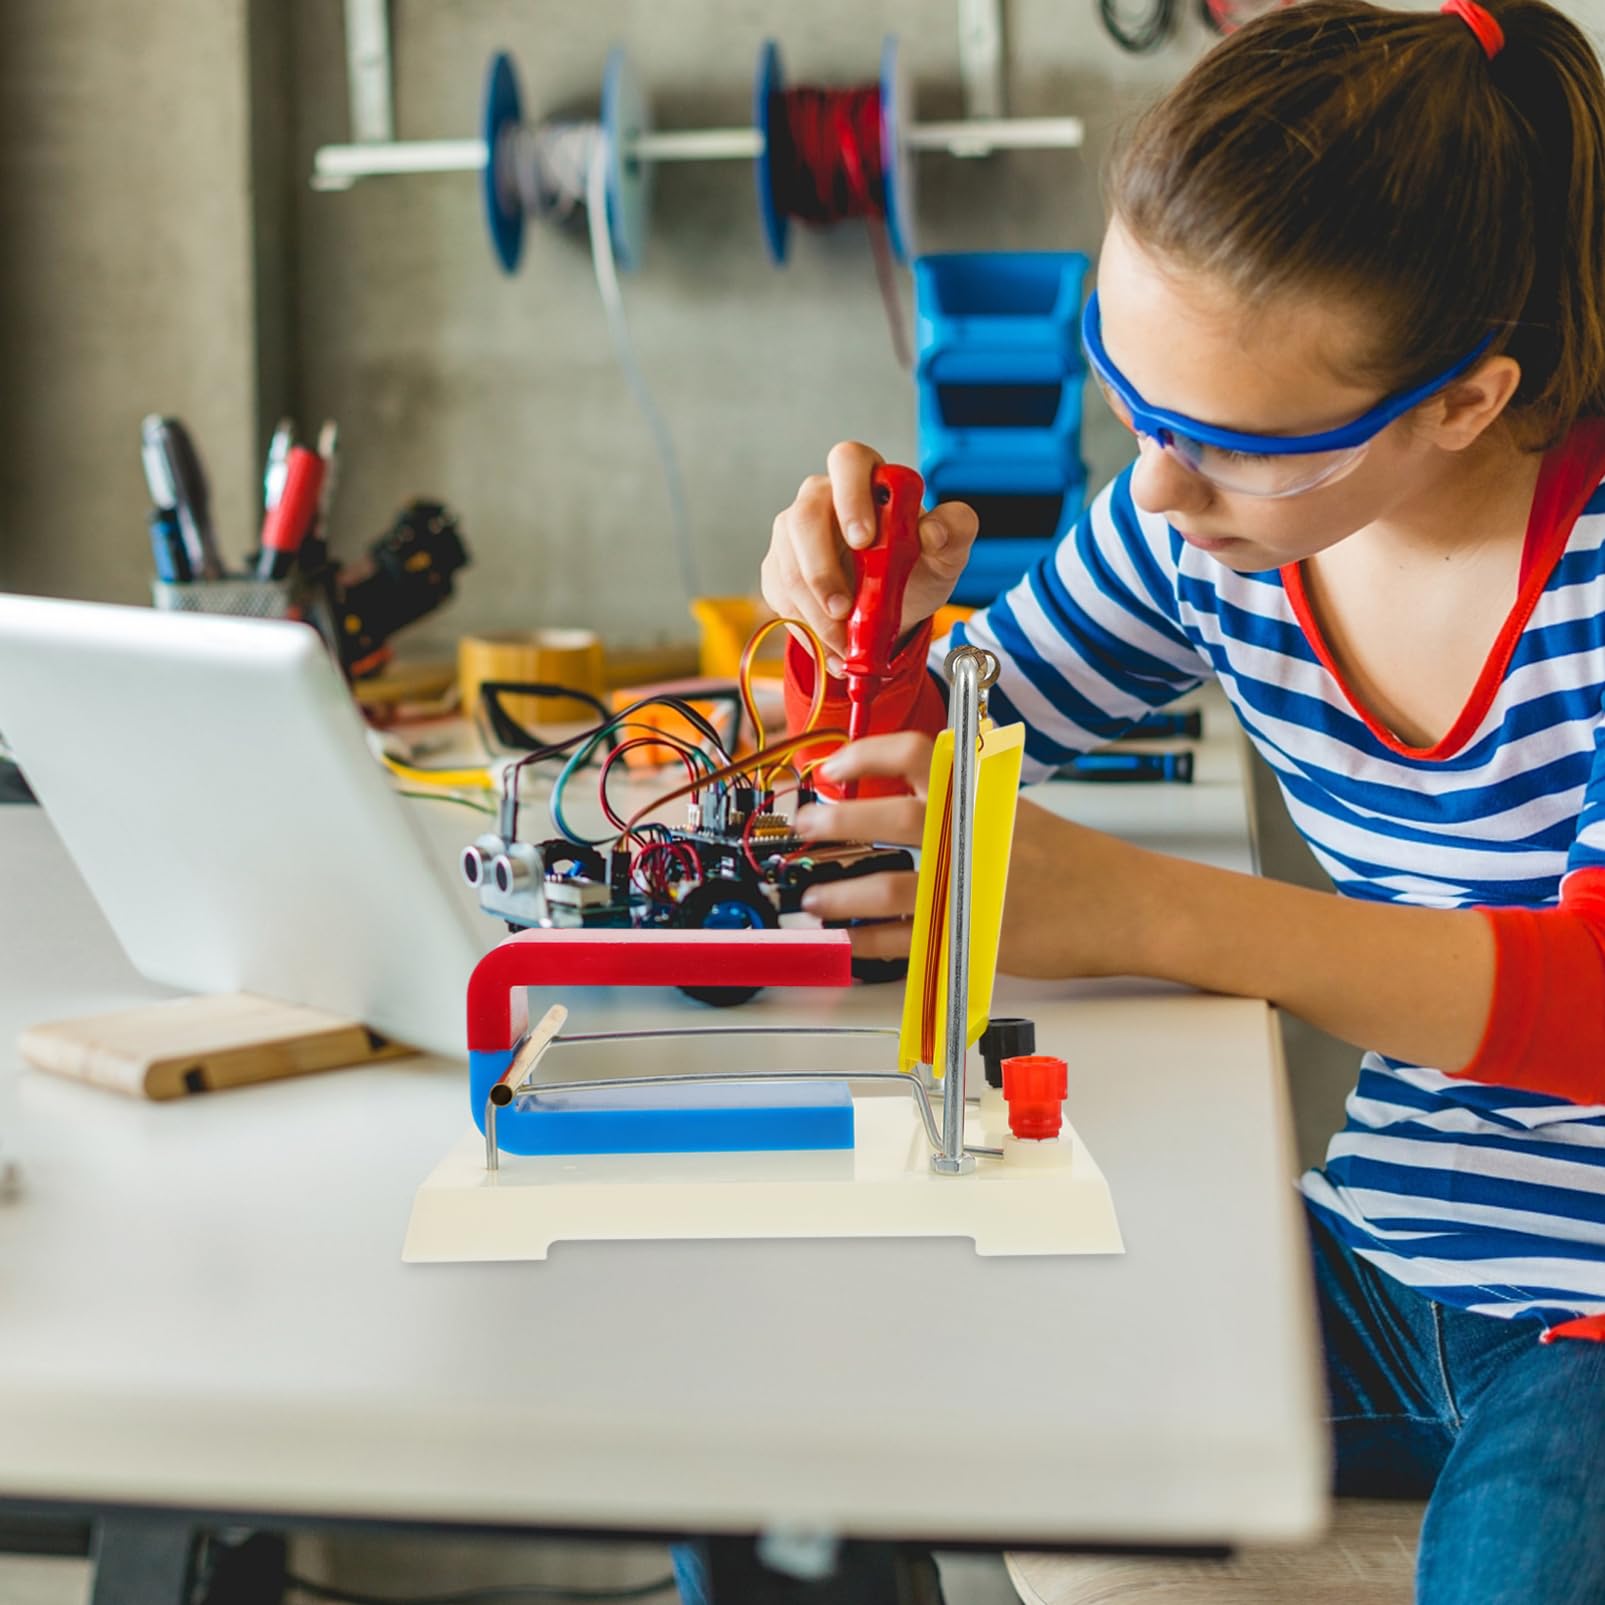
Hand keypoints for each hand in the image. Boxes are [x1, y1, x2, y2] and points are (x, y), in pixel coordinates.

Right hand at [761, 441, 978, 672]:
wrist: (895, 610)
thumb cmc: (918, 568)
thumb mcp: (948, 554)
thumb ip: (955, 532)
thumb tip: (933, 531)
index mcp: (867, 480)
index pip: (848, 461)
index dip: (851, 496)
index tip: (864, 540)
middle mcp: (822, 498)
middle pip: (803, 518)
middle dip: (821, 570)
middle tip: (844, 610)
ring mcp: (793, 534)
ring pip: (788, 565)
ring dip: (814, 611)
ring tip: (845, 643)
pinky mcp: (779, 569)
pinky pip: (780, 596)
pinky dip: (805, 628)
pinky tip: (832, 647)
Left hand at [795, 730, 1158, 974]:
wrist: (1128, 905)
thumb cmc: (1074, 861)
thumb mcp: (1014, 809)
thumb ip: (959, 801)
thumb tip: (892, 801)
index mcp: (983, 793)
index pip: (914, 753)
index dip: (863, 755)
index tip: (830, 768)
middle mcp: (975, 833)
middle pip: (886, 820)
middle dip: (833, 825)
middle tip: (803, 829)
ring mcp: (974, 887)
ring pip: (887, 889)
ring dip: (840, 894)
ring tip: (814, 898)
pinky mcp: (976, 935)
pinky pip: (908, 942)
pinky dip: (872, 943)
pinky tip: (853, 941)